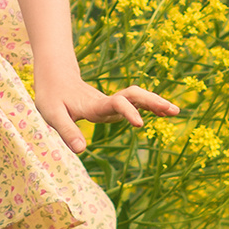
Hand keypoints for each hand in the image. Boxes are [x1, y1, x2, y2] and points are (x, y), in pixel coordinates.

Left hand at [32, 77, 180, 156]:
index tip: (140, 123)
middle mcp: (105, 102)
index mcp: (93, 105)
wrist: (55, 77)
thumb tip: (81, 151)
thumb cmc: (52, 97)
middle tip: (172, 110)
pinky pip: (134, 103)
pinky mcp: (112, 104)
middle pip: (133, 96)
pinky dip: (150, 106)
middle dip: (152, 101)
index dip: (127, 111)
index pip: (115, 104)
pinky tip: (163, 112)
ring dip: (155, 102)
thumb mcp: (53, 115)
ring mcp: (110, 102)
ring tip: (176, 111)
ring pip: (137, 98)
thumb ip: (67, 131)